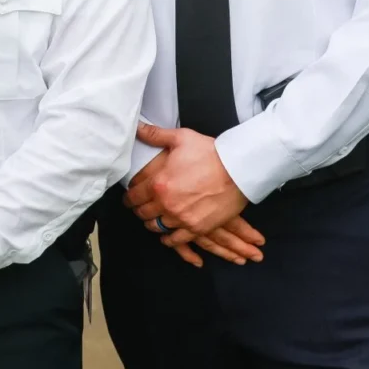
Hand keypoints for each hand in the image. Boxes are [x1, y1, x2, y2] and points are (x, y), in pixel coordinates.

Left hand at [128, 124, 261, 266]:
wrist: (238, 169)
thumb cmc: (211, 153)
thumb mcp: (181, 138)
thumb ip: (156, 135)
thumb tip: (138, 128)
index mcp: (159, 184)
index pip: (133, 196)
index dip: (129, 196)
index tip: (131, 196)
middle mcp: (167, 204)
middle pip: (142, 213)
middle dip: (139, 209)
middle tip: (142, 205)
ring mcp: (181, 218)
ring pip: (156, 227)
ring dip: (152, 222)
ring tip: (154, 217)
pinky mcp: (196, 228)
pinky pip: (175, 240)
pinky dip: (168, 239)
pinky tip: (166, 235)